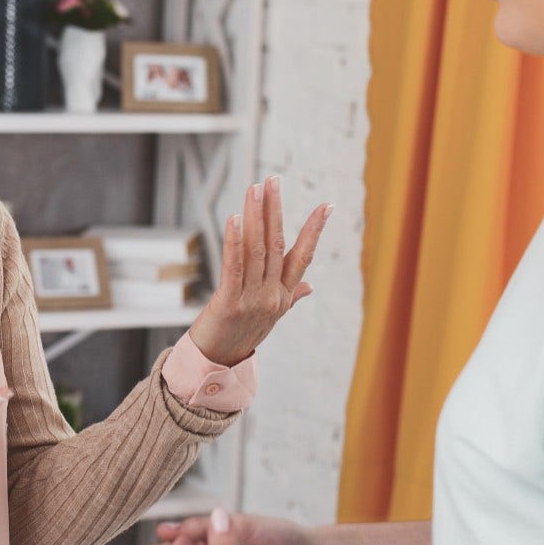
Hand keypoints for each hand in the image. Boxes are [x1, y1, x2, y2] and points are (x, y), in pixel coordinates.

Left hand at [186, 176, 330, 364]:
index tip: (326, 205)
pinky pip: (234, 266)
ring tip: (255, 188)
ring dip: (255, 216)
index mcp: (284, 295)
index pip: (303, 256)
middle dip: (275, 210)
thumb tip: (310, 285)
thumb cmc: (242, 335)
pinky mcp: (230, 303)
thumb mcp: (271, 317)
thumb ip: (291, 296)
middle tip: (273, 180)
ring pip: (257, 249)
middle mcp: (272, 295)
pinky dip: (235, 241)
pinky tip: (234, 218)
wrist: (217, 364)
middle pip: (277, 245)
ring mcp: (252, 299)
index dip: (314, 230)